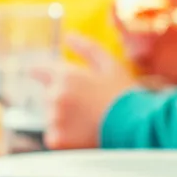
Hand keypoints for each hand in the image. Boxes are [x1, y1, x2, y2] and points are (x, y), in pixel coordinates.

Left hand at [43, 34, 136, 149]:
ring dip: (66, 119)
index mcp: (65, 76)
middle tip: (89, 107)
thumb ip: (87, 48)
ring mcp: (55, 119)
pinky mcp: (57, 140)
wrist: (137, 127)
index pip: (39, 71)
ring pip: (53, 117)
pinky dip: (66, 137)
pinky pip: (55, 137)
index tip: (45, 77)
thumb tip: (69, 36)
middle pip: (49, 96)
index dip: (42, 74)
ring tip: (91, 122)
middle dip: (65, 100)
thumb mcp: (111, 65)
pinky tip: (86, 135)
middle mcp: (55, 96)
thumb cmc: (126, 95)